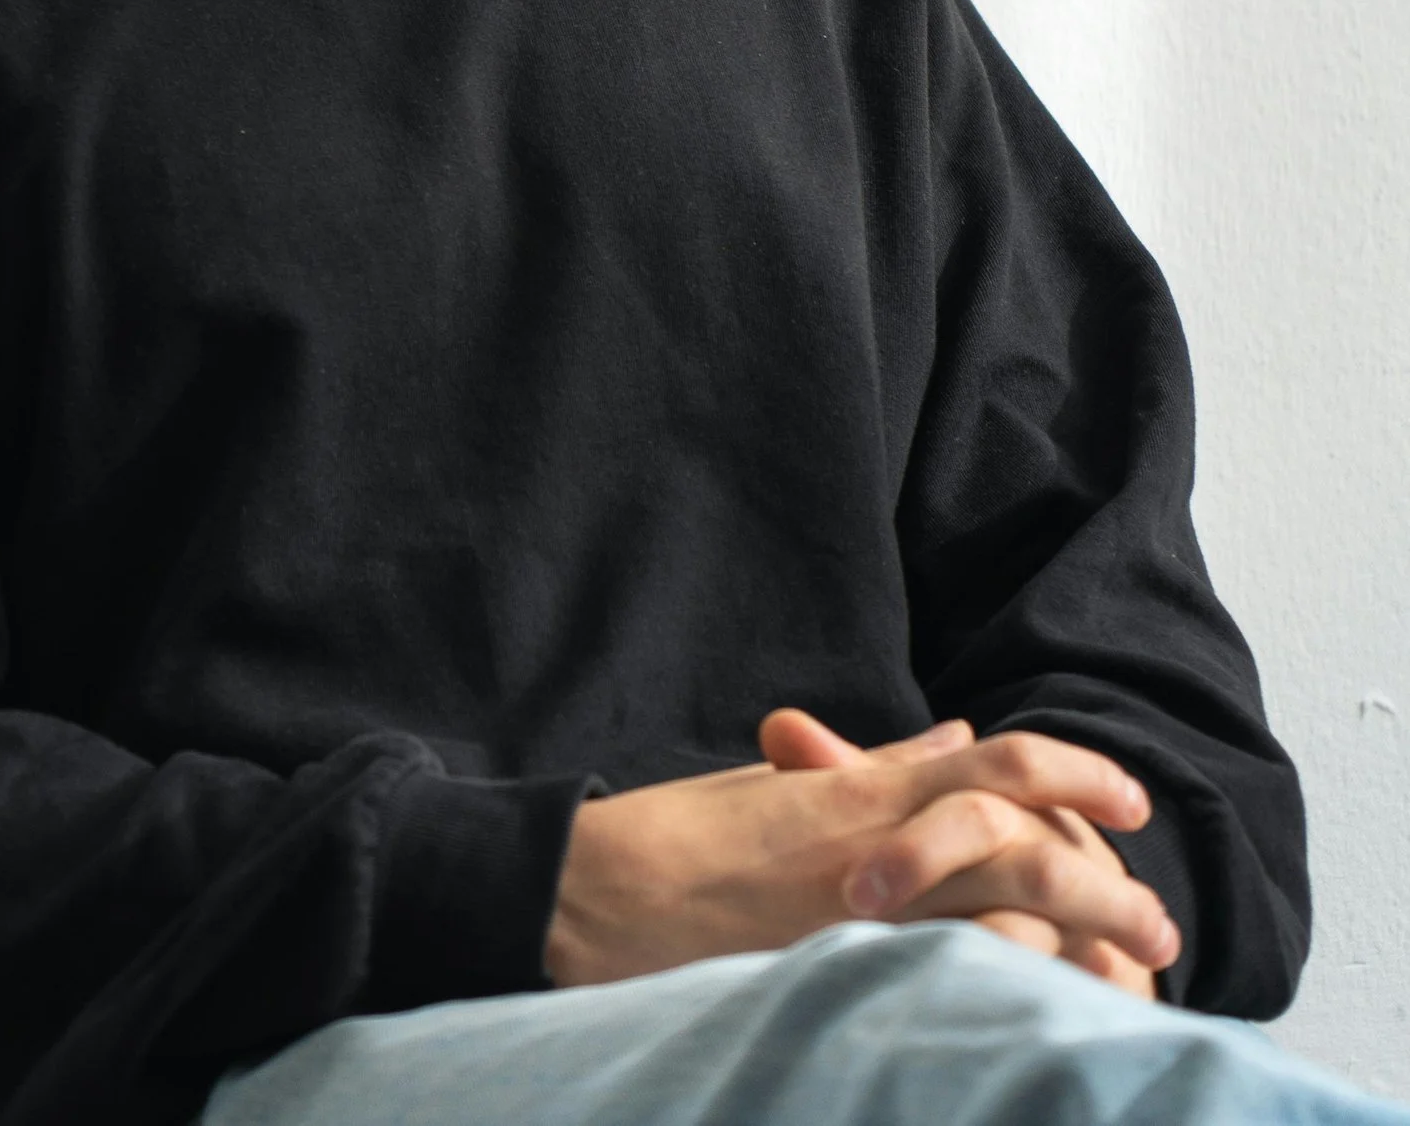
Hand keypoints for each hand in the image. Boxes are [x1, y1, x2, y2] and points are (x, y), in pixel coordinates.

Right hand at [544, 708, 1177, 991]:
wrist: (589, 894)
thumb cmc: (679, 838)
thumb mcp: (785, 788)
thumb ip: (877, 766)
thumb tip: (960, 735)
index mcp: (858, 790)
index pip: (994, 766)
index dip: (1075, 775)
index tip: (1134, 801)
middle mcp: (868, 846)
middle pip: (1020, 847)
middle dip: (1102, 882)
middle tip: (1157, 923)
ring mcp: (855, 915)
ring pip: (997, 917)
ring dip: (1076, 945)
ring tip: (1132, 980)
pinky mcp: (834, 970)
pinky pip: (944, 976)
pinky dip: (1007, 986)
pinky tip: (1048, 1011)